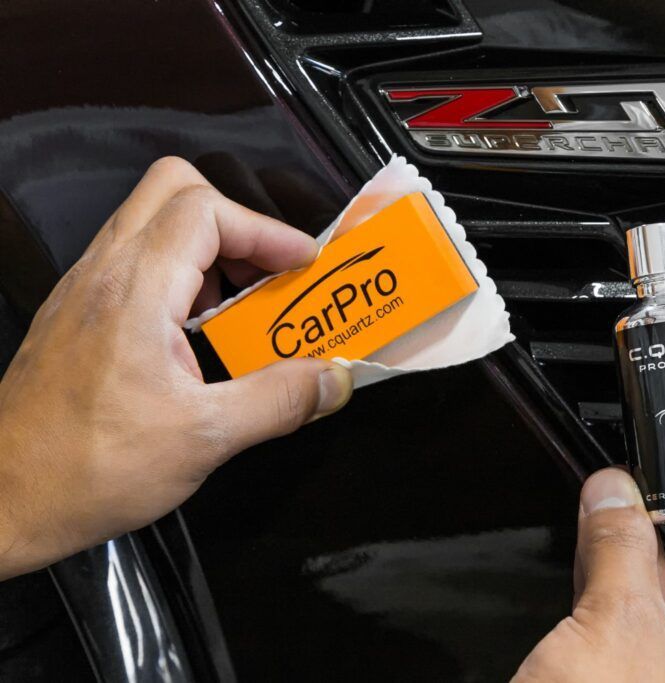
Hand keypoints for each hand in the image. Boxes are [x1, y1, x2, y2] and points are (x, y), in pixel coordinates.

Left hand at [0, 157, 352, 578]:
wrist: (3, 501)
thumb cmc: (88, 470)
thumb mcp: (204, 439)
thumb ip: (279, 401)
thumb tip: (333, 381)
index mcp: (134, 292)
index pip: (206, 210)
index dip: (265, 229)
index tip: (304, 264)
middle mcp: (103, 274)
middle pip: (173, 189)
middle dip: (236, 221)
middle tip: (272, 270)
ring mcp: (85, 290)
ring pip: (153, 222)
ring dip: (210, 247)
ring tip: (247, 301)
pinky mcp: (79, 314)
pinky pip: (137, 260)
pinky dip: (182, 273)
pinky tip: (203, 330)